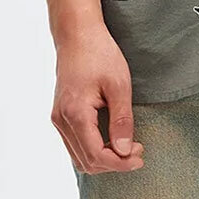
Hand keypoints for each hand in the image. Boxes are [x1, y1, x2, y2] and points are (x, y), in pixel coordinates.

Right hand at [53, 29, 145, 171]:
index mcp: (75, 113)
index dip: (120, 163)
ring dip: (103, 159)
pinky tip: (112, 140)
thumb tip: (123, 151)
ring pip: (79, 157)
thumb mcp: (119, 86)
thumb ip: (121, 121)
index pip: (96, 155)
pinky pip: (75, 145)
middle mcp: (61, 120)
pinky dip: (94, 150)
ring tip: (127, 146)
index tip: (140, 156)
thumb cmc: (100, 54)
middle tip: (137, 149)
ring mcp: (58, 118)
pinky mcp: (60, 116)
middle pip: (86, 162)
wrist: (77, 35)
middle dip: (114, 163)